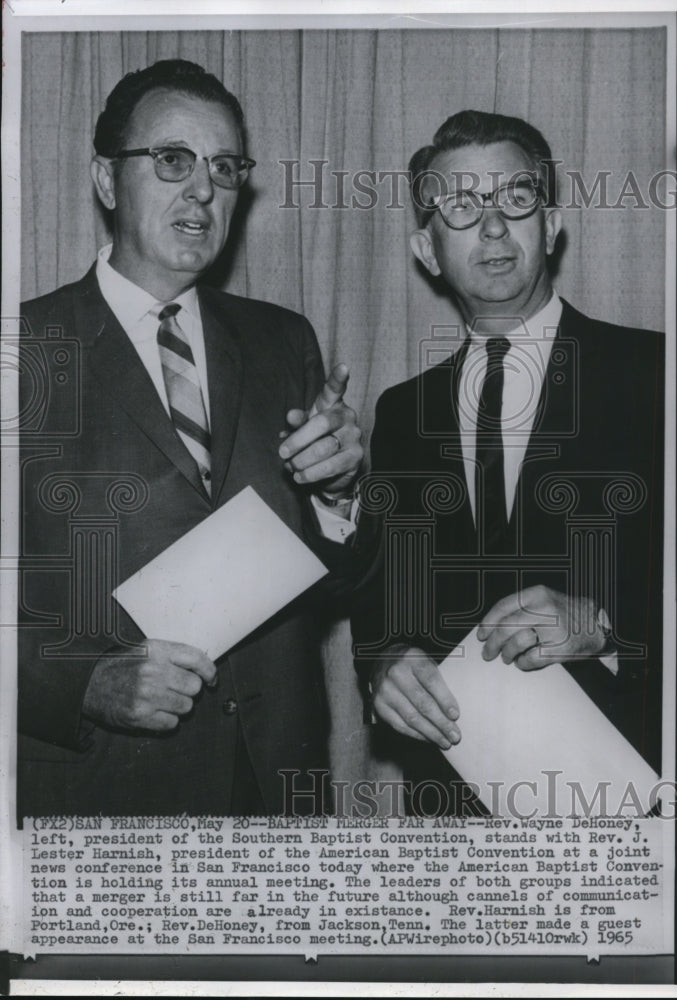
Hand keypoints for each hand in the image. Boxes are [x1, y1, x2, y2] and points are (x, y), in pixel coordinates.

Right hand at [82, 639, 217, 731]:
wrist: (90, 684)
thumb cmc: (123, 667)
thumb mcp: (147, 649)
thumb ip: (174, 655)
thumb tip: (205, 669)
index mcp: (156, 650)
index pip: (196, 659)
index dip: (209, 671)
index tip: (211, 679)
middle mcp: (152, 671)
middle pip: (194, 686)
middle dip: (188, 690)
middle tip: (174, 689)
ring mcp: (146, 694)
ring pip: (186, 706)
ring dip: (178, 706)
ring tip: (161, 700)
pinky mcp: (140, 715)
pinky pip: (172, 723)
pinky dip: (167, 720)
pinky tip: (154, 711)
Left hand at [278, 363, 362, 497]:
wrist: (333, 468)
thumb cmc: (315, 440)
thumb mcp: (304, 428)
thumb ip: (298, 421)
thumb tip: (291, 416)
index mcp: (332, 404)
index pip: (335, 388)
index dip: (338, 378)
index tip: (343, 367)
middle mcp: (347, 417)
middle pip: (321, 423)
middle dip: (298, 440)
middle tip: (282, 452)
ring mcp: (354, 437)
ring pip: (324, 448)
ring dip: (302, 460)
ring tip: (291, 466)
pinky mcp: (356, 458)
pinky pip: (330, 466)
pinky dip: (311, 473)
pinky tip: (300, 476)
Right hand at [370, 644, 460, 749]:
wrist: (382, 662)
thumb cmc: (412, 665)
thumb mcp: (426, 662)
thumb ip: (438, 681)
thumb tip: (453, 713)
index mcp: (412, 657)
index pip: (431, 681)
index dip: (444, 700)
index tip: (455, 716)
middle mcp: (396, 673)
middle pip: (422, 703)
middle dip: (441, 723)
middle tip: (455, 736)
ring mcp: (385, 690)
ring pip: (412, 717)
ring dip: (431, 733)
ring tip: (445, 742)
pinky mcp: (379, 705)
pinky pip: (400, 725)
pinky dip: (417, 734)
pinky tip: (429, 739)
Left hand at [477, 586, 605, 669]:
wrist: (596, 625)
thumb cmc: (564, 613)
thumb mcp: (544, 600)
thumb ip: (520, 608)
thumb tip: (490, 627)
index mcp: (538, 594)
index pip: (503, 606)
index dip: (488, 622)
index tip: (481, 634)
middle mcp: (546, 609)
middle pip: (507, 626)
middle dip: (492, 643)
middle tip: (487, 652)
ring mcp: (554, 629)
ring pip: (517, 642)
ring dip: (507, 653)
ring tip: (506, 658)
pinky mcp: (561, 648)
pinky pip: (531, 659)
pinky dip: (522, 663)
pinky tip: (522, 662)